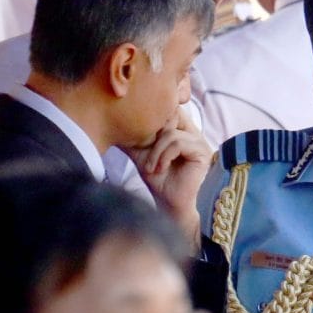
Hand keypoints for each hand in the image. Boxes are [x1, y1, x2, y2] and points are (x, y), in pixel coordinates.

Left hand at [127, 110, 212, 250]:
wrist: (168, 203)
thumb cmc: (158, 179)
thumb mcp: (141, 153)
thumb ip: (133, 137)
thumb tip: (110, 124)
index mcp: (182, 130)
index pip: (169, 109)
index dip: (154, 119)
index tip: (142, 140)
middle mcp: (194, 133)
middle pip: (170, 115)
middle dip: (152, 135)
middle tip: (145, 154)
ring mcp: (200, 142)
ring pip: (171, 134)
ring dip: (155, 152)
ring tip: (151, 168)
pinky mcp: (202, 152)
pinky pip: (178, 144)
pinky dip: (164, 156)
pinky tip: (160, 169)